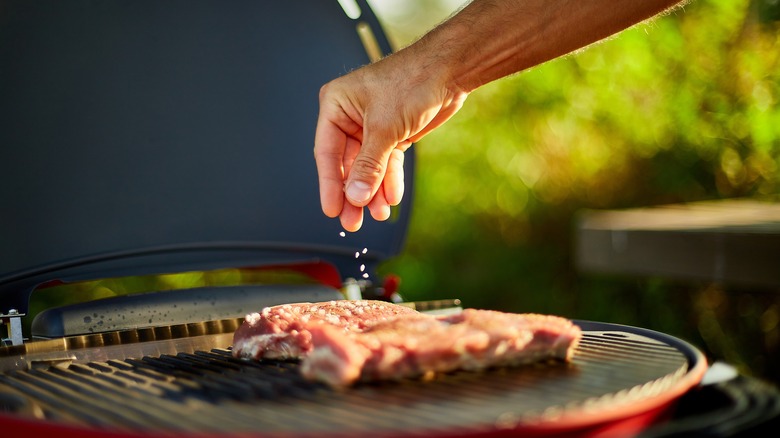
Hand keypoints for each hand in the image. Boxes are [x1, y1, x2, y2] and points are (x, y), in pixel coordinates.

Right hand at [314, 49, 465, 231]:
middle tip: (352, 222)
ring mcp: (372, 127)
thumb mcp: (385, 128)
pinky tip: (391, 198)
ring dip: (373, 191)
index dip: (330, 185)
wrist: (450, 71)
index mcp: (336, 105)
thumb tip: (355, 196)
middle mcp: (350, 116)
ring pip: (368, 167)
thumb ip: (369, 165)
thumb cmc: (412, 81)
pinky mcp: (392, 134)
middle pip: (347, 164)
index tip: (332, 210)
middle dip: (353, 193)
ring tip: (377, 214)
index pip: (327, 153)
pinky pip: (386, 163)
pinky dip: (389, 180)